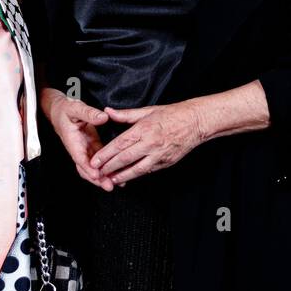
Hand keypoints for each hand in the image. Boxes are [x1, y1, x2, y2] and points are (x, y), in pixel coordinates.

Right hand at [41, 87, 108, 188]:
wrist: (60, 110)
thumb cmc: (65, 110)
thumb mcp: (76, 108)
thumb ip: (89, 112)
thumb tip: (103, 117)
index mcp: (72, 141)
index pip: (79, 158)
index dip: (88, 168)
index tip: (96, 175)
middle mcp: (78, 149)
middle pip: (86, 169)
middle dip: (97, 179)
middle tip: (109, 186)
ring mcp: (85, 149)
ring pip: (93, 168)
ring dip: (102, 178)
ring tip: (115, 184)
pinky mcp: (92, 147)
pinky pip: (99, 162)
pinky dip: (106, 169)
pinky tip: (116, 174)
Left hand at [90, 101, 205, 186]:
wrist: (195, 123)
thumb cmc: (172, 114)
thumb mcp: (148, 110)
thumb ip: (126, 114)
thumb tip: (108, 111)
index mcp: (144, 129)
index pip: (120, 144)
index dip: (106, 154)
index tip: (95, 160)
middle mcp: (151, 143)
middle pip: (125, 158)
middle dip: (109, 167)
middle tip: (97, 172)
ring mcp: (159, 155)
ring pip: (137, 169)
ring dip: (122, 176)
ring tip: (110, 180)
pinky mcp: (166, 162)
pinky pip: (148, 171)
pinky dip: (136, 175)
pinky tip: (127, 178)